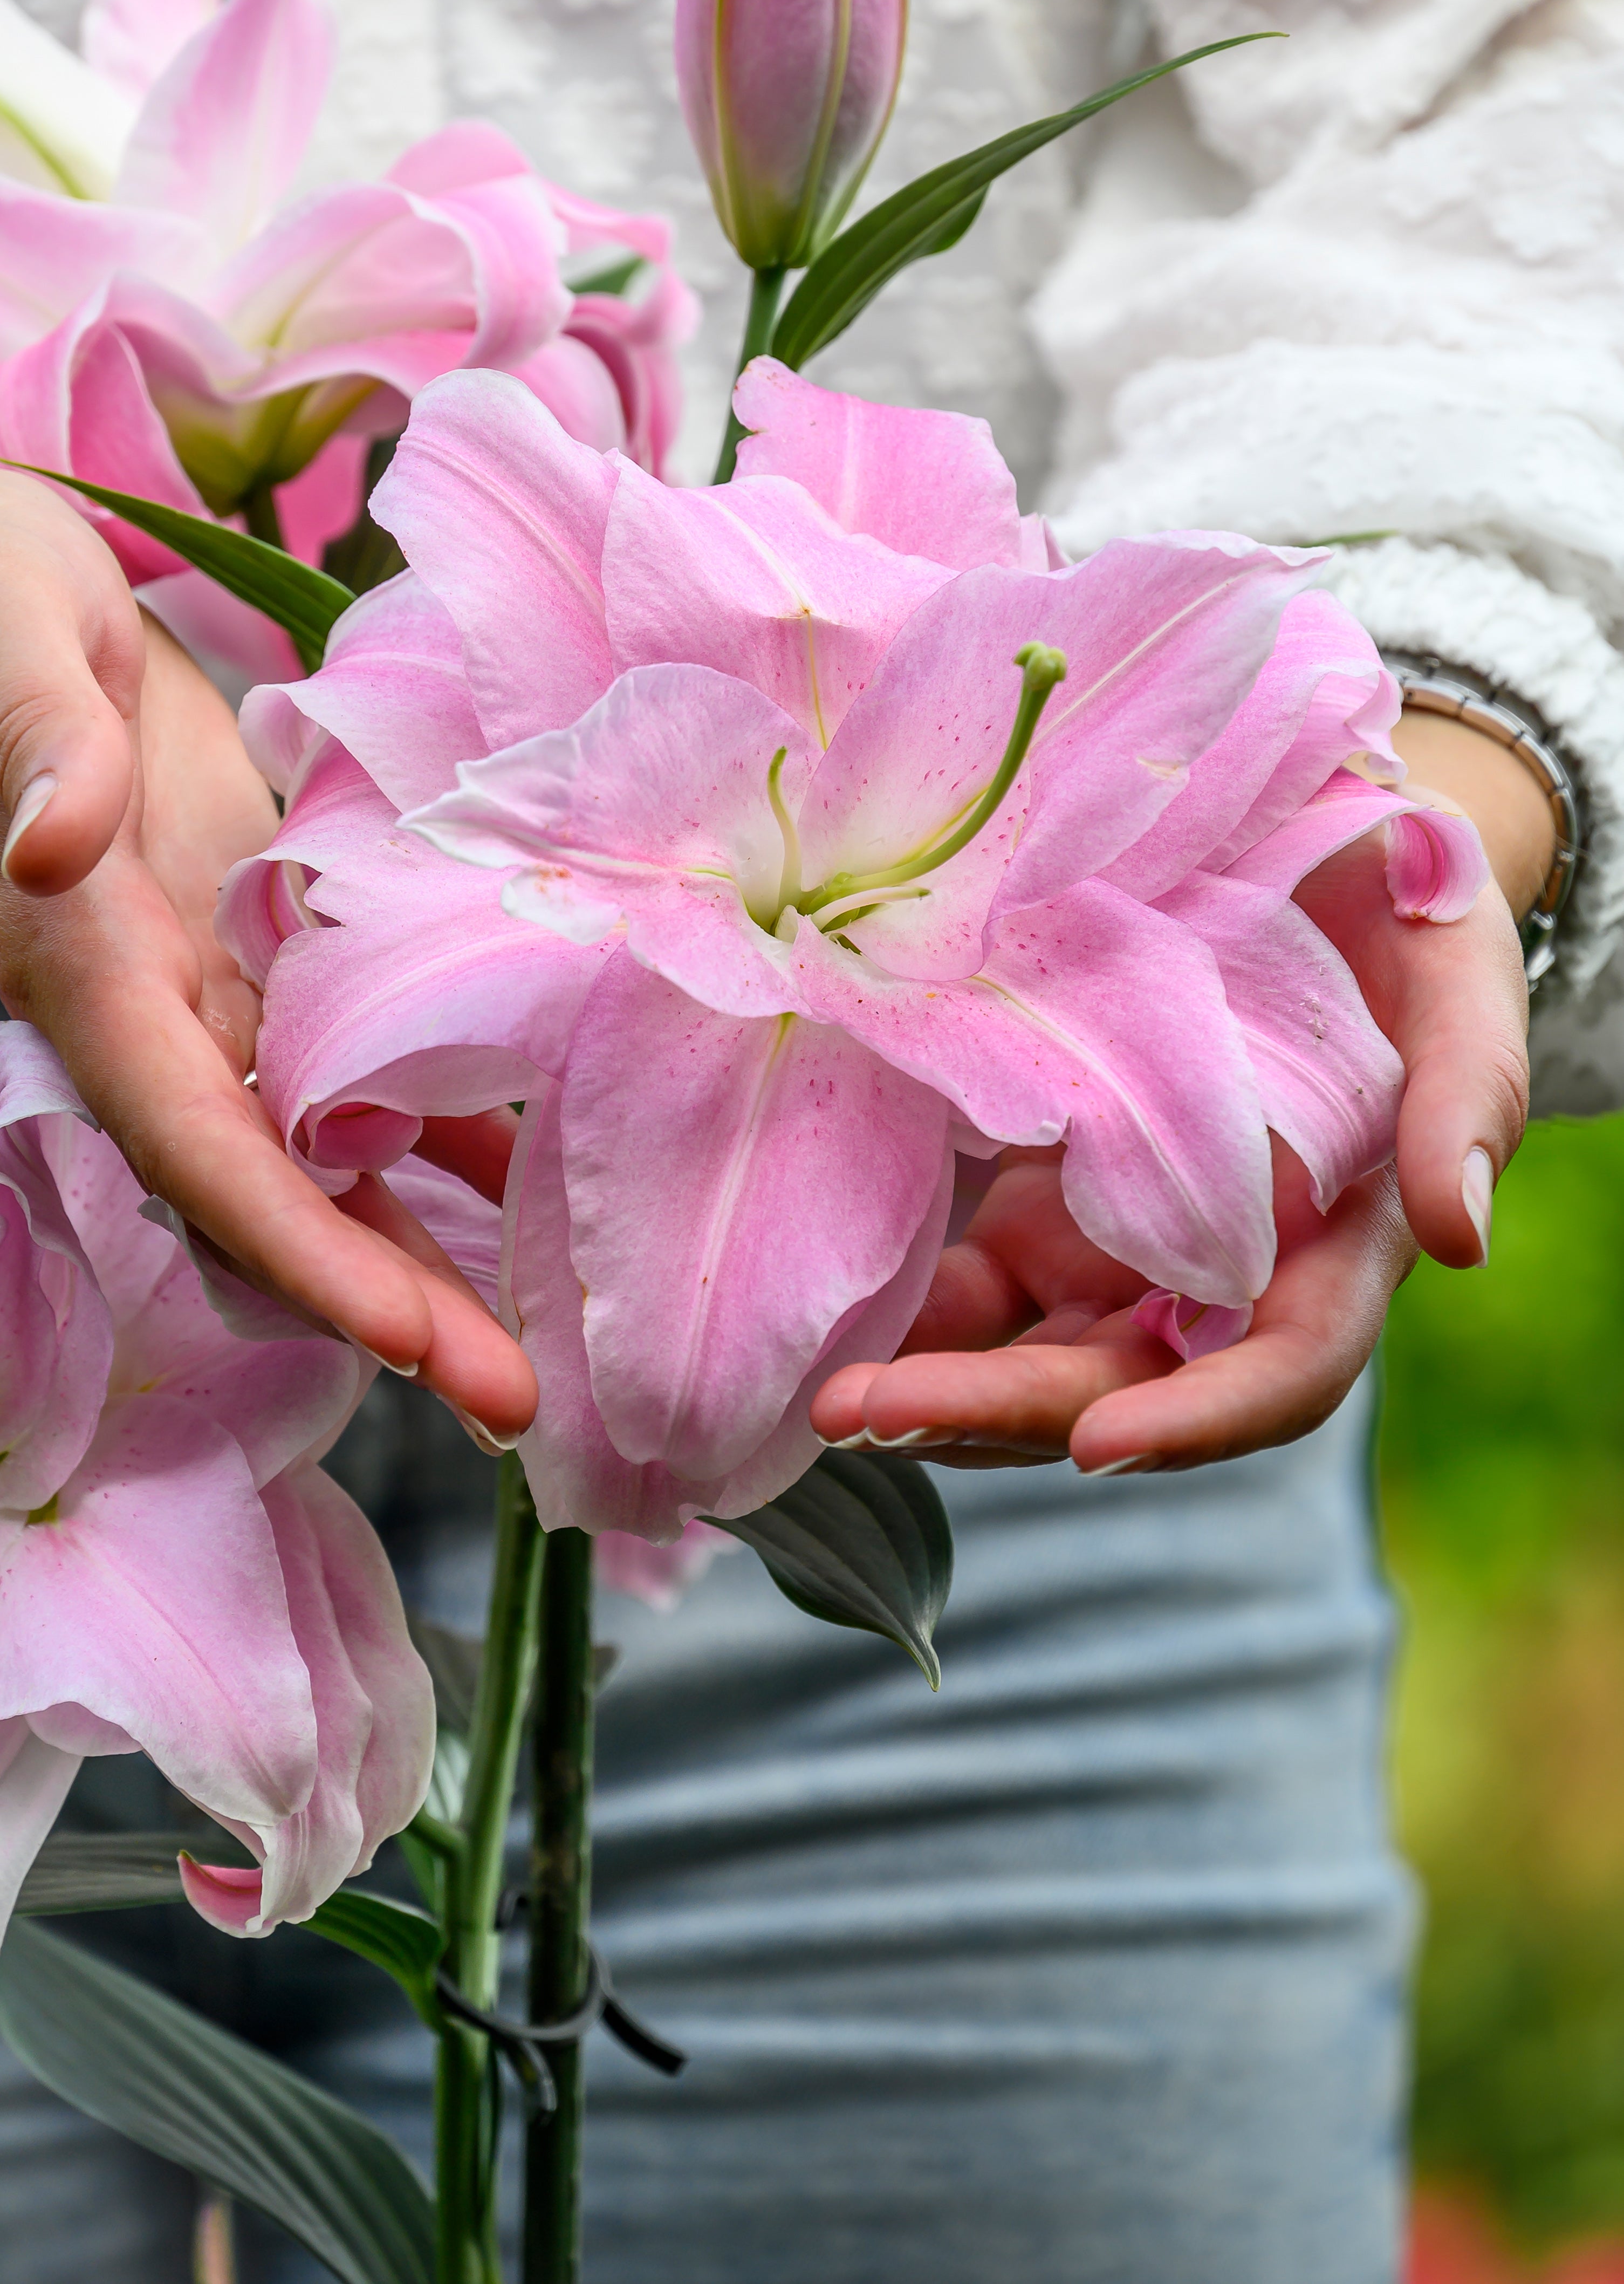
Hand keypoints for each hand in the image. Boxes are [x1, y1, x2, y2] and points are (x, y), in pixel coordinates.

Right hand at [0, 447, 535, 1441]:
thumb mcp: (1, 629)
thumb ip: (40, 742)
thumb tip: (59, 851)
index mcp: (83, 960)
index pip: (187, 1135)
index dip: (288, 1238)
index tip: (393, 1332)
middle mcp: (155, 1009)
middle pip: (271, 1189)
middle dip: (384, 1300)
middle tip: (515, 1405)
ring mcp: (216, 987)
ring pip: (328, 1155)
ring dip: (428, 1256)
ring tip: (547, 1360)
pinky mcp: (270, 942)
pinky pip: (363, 1065)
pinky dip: (447, 1138)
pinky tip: (544, 1193)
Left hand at [812, 723, 1538, 1474]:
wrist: (1315, 853)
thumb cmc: (1411, 918)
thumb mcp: (1460, 984)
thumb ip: (1469, 1103)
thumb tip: (1458, 1235)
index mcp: (1333, 1251)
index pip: (1278, 1373)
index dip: (1197, 1420)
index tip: (1098, 1443)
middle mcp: (1221, 1279)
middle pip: (1117, 1384)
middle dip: (997, 1412)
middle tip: (867, 1412)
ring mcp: (1125, 1250)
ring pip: (1030, 1354)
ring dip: (933, 1386)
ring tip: (827, 1395)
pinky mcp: (1048, 1201)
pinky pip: (976, 1287)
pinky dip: (910, 1314)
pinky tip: (826, 1311)